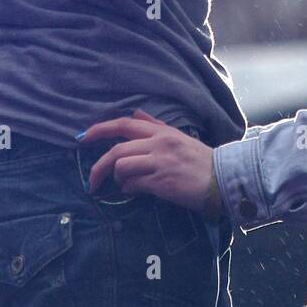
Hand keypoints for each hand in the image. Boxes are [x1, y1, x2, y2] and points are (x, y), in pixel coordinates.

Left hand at [81, 110, 218, 214]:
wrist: (223, 179)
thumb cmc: (201, 160)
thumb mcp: (179, 137)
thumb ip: (156, 126)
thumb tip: (135, 114)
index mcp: (162, 132)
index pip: (124, 125)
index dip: (100, 129)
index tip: (83, 138)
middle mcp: (159, 144)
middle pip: (117, 149)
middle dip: (99, 166)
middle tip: (91, 180)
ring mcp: (160, 163)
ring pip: (122, 166)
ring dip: (118, 179)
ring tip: (125, 185)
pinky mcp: (162, 182)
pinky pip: (133, 185)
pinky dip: (129, 190)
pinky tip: (135, 192)